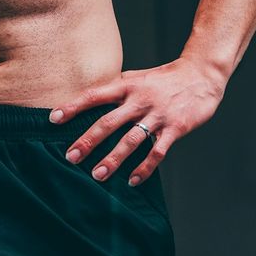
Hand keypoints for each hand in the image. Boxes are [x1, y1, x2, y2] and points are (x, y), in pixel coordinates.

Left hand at [48, 60, 224, 183]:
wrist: (202, 75)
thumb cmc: (164, 79)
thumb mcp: (137, 78)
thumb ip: (115, 89)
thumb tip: (87, 99)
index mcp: (127, 86)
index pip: (94, 95)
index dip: (73, 106)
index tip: (53, 119)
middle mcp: (140, 100)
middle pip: (109, 122)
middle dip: (88, 141)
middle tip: (70, 157)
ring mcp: (158, 115)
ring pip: (131, 140)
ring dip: (113, 159)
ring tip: (97, 176)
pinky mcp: (175, 128)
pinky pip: (157, 151)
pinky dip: (145, 168)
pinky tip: (132, 180)